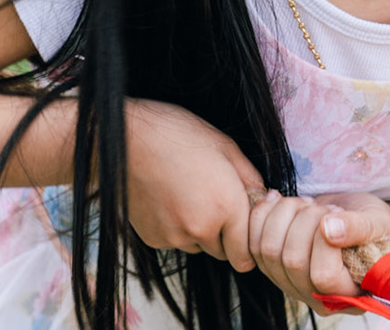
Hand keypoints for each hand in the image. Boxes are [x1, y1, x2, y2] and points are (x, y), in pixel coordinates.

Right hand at [125, 99, 264, 272]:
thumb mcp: (226, 146)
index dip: (246, 242)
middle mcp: (202, 228)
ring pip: (197, 246)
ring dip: (198, 229)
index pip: (245, 256)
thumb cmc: (178, 134)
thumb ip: (251, 179)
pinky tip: (168, 197)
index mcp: (227, 206)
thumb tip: (264, 200)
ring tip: (186, 192)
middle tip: (211, 198)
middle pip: (222, 251)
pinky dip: (175, 227)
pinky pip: (174, 241)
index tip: (241, 226)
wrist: (126, 136)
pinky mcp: (153, 238)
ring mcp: (174, 236)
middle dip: (223, 232)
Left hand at [246, 190, 389, 309]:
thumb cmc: (375, 226)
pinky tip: (278, 199)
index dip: (324, 240)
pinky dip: (262, 214)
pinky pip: (252, 242)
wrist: (357, 220)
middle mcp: (315, 296)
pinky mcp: (272, 266)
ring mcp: (290, 283)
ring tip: (305, 202)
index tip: (338, 214)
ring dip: (283, 214)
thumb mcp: (377, 223)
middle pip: (291, 260)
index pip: (323, 276)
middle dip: (304, 219)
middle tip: (321, 206)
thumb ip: (359, 227)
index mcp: (347, 294)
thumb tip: (330, 229)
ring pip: (268, 249)